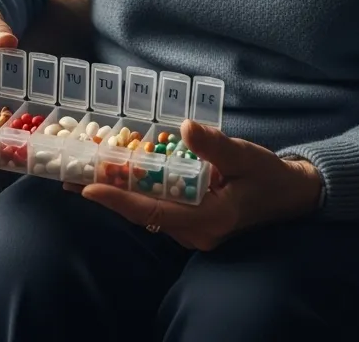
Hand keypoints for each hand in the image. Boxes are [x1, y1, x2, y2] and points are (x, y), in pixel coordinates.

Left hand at [80, 119, 323, 249]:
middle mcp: (196, 231)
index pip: (154, 211)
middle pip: (142, 213)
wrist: (291, 194)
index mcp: (209, 219)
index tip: (88, 188)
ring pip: (145, 212)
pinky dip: (132, 192)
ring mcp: (193, 229)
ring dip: (115, 194)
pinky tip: (112, 177)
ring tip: (79, 176)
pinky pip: (154, 208)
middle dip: (106, 195)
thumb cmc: (268, 174)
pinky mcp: (190, 221)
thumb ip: (216, 144)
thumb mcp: (245, 155)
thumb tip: (186, 128)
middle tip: (67, 179)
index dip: (119, 200)